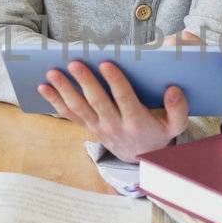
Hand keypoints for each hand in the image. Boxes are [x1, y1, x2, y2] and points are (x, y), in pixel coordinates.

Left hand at [37, 60, 188, 161]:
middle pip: (97, 101)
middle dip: (85, 82)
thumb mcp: (175, 126)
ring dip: (64, 90)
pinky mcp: (89, 128)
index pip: (124, 99)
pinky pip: (69, 115)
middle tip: (75, 63)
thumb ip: (178, 109)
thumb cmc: (159, 134)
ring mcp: (99, 127)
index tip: (106, 64)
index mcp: (136, 121)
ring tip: (52, 73)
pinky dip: (55, 102)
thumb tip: (174, 90)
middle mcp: (115, 125)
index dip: (115, 81)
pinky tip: (43, 88)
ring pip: (79, 108)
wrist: (142, 159)